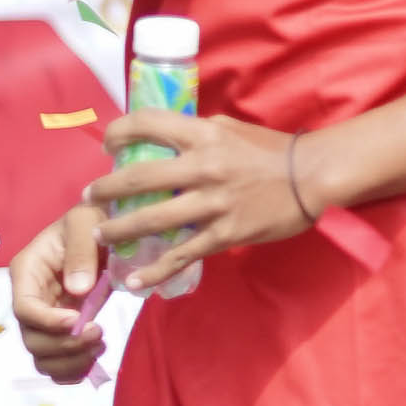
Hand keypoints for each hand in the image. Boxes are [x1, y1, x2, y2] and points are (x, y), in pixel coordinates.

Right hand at [10, 205, 110, 381]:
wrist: (105, 231)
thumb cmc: (92, 220)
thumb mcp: (86, 220)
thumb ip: (81, 251)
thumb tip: (78, 290)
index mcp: (27, 272)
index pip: (24, 308)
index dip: (48, 322)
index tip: (78, 319)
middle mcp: (31, 298)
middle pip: (31, 339)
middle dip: (63, 346)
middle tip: (98, 334)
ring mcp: (45, 317)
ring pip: (41, 356)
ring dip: (70, 361)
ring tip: (99, 345)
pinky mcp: (61, 329)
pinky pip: (56, 362)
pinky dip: (72, 371)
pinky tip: (93, 360)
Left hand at [80, 109, 316, 287]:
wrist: (314, 176)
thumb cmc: (273, 150)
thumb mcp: (232, 128)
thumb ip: (198, 132)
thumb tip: (165, 137)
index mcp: (205, 135)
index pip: (148, 124)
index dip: (119, 132)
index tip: (107, 146)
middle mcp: (204, 167)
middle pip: (138, 178)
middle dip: (106, 189)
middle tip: (90, 197)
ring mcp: (213, 203)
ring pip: (152, 219)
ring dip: (118, 229)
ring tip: (100, 234)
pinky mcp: (225, 233)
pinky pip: (182, 254)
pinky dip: (154, 270)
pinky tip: (133, 281)